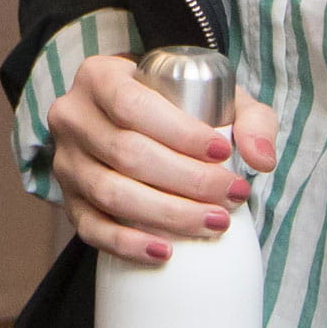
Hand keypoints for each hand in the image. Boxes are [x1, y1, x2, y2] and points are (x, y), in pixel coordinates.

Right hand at [45, 53, 281, 265]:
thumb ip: (250, 120)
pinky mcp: (68, 201)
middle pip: (126, 153)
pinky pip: (91, 228)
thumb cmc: (179, 107)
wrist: (137, 123)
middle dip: (186, 180)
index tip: (223, 154)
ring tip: (213, 223)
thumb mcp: (217, 96)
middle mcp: (73, 116)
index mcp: (99, 76)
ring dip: (166, 214)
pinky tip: (165, 251)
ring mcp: (66, 161)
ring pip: (110, 193)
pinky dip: (127, 244)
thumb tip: (260, 160)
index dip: (180, 134)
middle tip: (231, 196)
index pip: (134, 105)